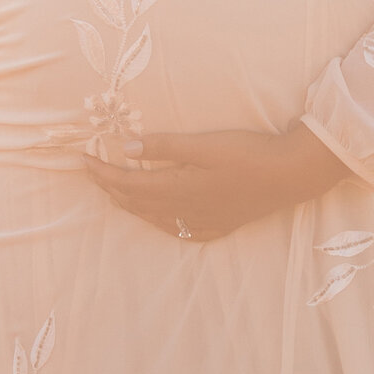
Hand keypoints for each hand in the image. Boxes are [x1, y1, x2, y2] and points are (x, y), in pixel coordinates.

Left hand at [85, 122, 344, 243]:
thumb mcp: (203, 144)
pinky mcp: (219, 224)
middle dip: (110, 188)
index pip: (127, 182)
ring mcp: (201, 221)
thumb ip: (163, 146)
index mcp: (176, 188)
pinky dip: (159, 220)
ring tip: (116, 191)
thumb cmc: (248, 153)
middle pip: (136, 202)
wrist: (291, 175)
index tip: (83, 159)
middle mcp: (184, 210)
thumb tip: (126, 148)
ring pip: (154, 217)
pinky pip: (178, 229)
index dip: (102, 172)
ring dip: (130, 204)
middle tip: (93, 172)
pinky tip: (159, 217)